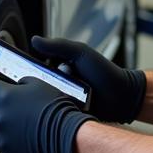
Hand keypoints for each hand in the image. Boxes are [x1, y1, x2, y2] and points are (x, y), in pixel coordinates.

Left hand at [0, 76, 92, 152]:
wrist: (63, 135)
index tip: (0, 90)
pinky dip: (11, 138)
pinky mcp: (6, 148)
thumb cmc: (55, 110)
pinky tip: (25, 135)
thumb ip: (22, 82)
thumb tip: (17, 85)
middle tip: (16, 108)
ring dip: (5, 123)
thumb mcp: (39, 84)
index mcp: (5, 95)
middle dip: (0, 105)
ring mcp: (1, 133)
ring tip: (23, 123)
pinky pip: (4, 141)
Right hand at [31, 36, 145, 123]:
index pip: (37, 67)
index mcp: (59, 66)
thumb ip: (58, 45)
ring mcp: (62, 98)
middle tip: (58, 83)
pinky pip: (54, 112)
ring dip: (52, 97)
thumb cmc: (104, 72)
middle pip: (39, 84)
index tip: (30, 70)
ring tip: (65, 95)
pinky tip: (64, 107)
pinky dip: (57, 110)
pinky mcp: (67, 113)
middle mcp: (58, 82)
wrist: (123, 97)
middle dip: (44, 84)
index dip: (33, 68)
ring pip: (45, 99)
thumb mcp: (81, 52)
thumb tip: (34, 40)